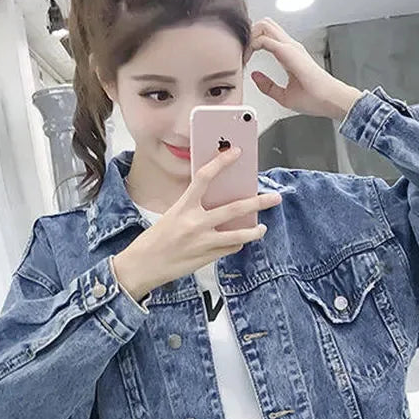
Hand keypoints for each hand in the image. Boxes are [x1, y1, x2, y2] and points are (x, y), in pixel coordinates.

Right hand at [111, 147, 282, 301]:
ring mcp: (203, 242)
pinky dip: (237, 243)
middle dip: (259, 202)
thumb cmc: (156, 239)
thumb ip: (194, 208)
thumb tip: (218, 202)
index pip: (203, 177)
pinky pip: (230, 248)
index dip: (221, 162)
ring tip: (262, 227)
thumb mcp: (172, 216)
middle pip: (234, 208)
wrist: (143, 265)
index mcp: (183, 207)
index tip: (236, 152)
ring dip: (255, 230)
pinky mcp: (207, 257)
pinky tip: (239, 241)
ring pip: (239, 234)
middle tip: (274, 197)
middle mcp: (195, 223)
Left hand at [245, 18, 363, 119]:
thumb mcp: (283, 95)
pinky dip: (253, 45)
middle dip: (249, 34)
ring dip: (250, 36)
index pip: (267, 35)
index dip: (252, 42)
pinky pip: (266, 39)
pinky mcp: (289, 52)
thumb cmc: (314, 97)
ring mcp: (290, 47)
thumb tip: (255, 76)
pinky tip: (249, 57)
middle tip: (242, 52)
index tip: (245, 58)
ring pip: (264, 25)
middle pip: (265, 24)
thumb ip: (268, 85)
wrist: (329, 100)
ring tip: (244, 54)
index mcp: (289, 53)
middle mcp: (290, 46)